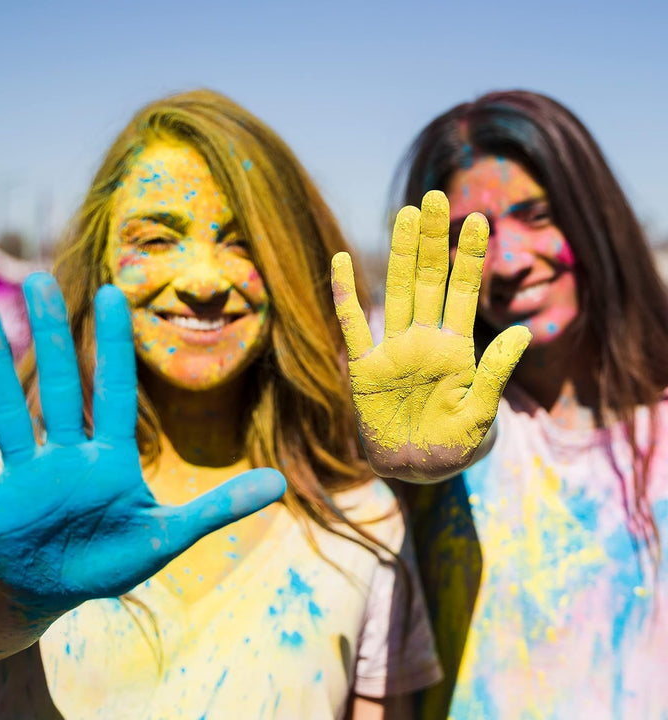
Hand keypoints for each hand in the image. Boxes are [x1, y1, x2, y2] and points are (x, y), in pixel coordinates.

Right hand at [0, 273, 284, 617]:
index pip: (114, 390)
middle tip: (39, 281)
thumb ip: (220, 508)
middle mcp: (67, 455)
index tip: (114, 291)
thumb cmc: (113, 558)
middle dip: (50, 337)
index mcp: (110, 459)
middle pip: (59, 387)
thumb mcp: (170, 534)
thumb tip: (280, 485)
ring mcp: (26, 475)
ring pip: (7, 411)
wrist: (54, 589)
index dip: (114, 344)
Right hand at [332, 191, 530, 481]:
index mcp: (455, 349)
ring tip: (404, 215)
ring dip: (398, 254)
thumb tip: (522, 331)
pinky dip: (344, 296)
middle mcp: (423, 339)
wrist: (416, 470)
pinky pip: (352, 326)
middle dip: (432, 240)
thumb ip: (494, 373)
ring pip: (394, 292)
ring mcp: (392, 350)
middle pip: (427, 280)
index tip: (478, 219)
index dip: (469, 257)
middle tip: (435, 198)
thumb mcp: (481, 416)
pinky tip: (340, 264)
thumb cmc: (455, 447)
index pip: (464, 293)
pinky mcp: (364, 368)